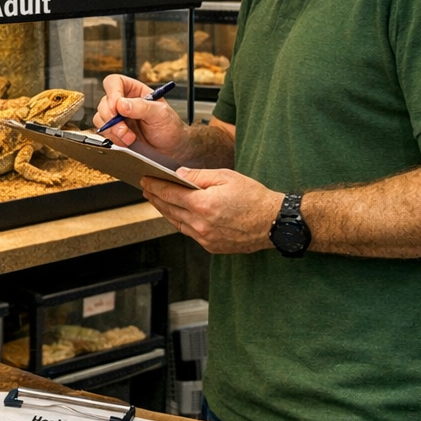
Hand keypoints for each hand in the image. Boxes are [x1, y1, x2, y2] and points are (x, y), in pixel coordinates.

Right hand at [93, 74, 189, 156]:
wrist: (171, 148)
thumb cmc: (170, 127)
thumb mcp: (160, 114)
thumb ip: (141, 107)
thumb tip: (121, 104)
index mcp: (135, 91)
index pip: (115, 83)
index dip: (113, 93)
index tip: (117, 107)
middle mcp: (124, 102)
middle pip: (104, 102)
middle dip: (111, 118)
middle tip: (123, 128)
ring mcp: (117, 117)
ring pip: (100, 118)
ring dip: (112, 130)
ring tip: (129, 137)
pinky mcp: (114, 131)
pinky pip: (103, 131)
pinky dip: (113, 138)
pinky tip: (126, 141)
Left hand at [140, 168, 280, 253]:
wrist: (275, 223)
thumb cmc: (255, 198)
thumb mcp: (226, 177)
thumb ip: (198, 176)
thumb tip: (178, 174)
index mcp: (202, 205)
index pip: (169, 193)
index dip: (154, 186)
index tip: (145, 180)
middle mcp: (200, 224)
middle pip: (169, 209)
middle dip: (155, 198)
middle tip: (146, 189)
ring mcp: (205, 238)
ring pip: (176, 223)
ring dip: (165, 211)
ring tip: (157, 200)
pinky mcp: (211, 246)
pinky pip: (188, 233)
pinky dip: (179, 222)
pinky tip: (176, 214)